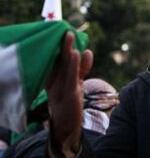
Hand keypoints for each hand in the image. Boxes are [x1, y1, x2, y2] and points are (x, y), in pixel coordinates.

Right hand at [46, 31, 92, 157]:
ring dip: (67, 50)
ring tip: (69, 36)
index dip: (60, 46)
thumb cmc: (70, 104)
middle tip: (66, 28)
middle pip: (59, 60)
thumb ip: (81, 70)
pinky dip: (75, 65)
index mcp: (53, 79)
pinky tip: (77, 54)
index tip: (63, 30)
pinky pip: (71, 77)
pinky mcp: (69, 95)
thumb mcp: (75, 84)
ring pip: (64, 67)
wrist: (66, 128)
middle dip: (63, 44)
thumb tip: (86, 51)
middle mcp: (55, 82)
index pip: (57, 59)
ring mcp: (61, 88)